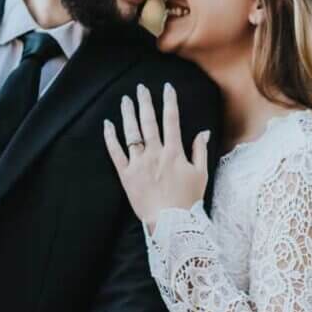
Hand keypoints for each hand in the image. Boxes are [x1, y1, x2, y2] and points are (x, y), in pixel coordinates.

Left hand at [103, 82, 209, 227]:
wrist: (171, 223)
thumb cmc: (187, 200)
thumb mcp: (201, 174)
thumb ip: (200, 150)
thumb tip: (203, 131)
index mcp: (174, 152)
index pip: (171, 120)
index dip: (169, 102)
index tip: (167, 88)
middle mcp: (155, 153)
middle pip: (148, 122)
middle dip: (145, 102)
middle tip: (141, 88)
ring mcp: (139, 163)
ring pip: (131, 133)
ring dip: (128, 114)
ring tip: (125, 100)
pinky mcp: (126, 175)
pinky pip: (116, 153)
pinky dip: (110, 138)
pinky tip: (107, 124)